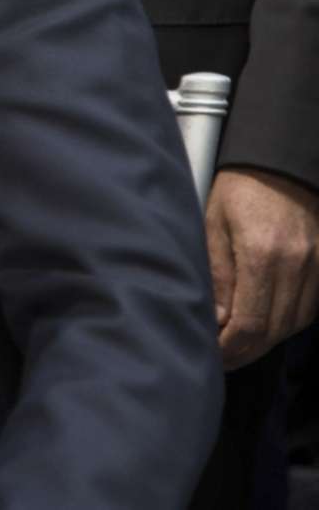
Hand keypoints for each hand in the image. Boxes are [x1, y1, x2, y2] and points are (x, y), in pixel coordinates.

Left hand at [205, 167, 318, 367]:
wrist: (281, 164)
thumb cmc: (239, 189)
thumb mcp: (213, 223)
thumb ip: (217, 273)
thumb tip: (216, 318)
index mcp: (262, 255)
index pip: (250, 323)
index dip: (232, 347)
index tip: (214, 354)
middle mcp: (296, 266)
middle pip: (275, 330)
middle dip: (247, 351)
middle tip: (223, 357)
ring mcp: (316, 267)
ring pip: (294, 324)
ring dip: (267, 340)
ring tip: (240, 346)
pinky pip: (309, 309)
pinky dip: (287, 322)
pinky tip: (266, 324)